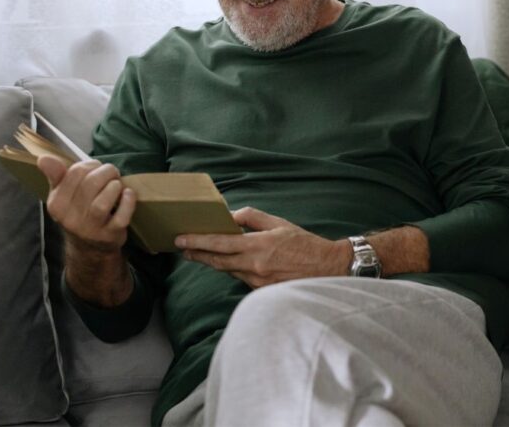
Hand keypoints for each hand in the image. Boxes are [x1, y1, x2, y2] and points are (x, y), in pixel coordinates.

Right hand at [38, 155, 136, 253]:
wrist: (88, 248)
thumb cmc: (76, 213)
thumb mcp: (62, 195)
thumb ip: (55, 175)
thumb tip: (43, 158)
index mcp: (57, 204)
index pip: (74, 173)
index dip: (90, 165)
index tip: (96, 168)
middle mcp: (71, 218)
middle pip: (91, 183)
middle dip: (106, 172)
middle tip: (111, 174)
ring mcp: (91, 229)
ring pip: (104, 200)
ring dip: (115, 186)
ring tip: (117, 185)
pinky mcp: (110, 235)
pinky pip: (122, 216)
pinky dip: (128, 201)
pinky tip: (127, 194)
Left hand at [176, 207, 350, 288]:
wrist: (327, 268)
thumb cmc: (305, 244)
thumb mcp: (279, 223)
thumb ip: (252, 218)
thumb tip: (231, 217)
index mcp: (258, 246)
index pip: (220, 244)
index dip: (198, 242)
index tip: (181, 240)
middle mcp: (254, 266)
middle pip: (217, 261)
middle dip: (197, 254)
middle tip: (182, 248)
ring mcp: (257, 281)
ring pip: (228, 270)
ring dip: (213, 261)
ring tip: (200, 254)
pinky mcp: (262, 291)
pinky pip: (241, 278)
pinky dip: (233, 269)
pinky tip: (228, 263)